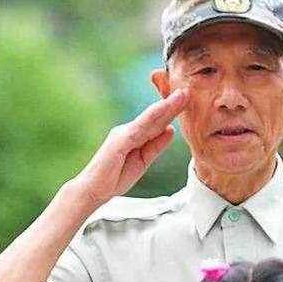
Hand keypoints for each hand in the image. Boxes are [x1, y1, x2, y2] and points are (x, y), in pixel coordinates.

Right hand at [72, 90, 187, 206]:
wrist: (94, 190)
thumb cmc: (114, 177)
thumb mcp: (143, 161)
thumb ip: (156, 146)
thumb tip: (170, 130)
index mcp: (134, 136)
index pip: (157, 122)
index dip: (172, 112)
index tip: (188, 102)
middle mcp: (129, 131)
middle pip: (155, 117)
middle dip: (172, 104)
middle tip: (188, 91)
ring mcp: (124, 133)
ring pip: (150, 118)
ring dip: (166, 105)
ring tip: (181, 95)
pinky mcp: (120, 139)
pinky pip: (140, 126)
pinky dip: (152, 115)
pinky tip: (164, 107)